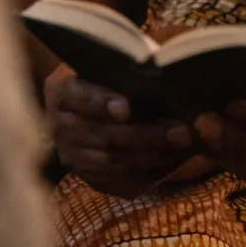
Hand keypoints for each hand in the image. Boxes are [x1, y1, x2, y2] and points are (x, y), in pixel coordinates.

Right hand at [44, 64, 197, 197]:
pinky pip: (121, 182)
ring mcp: (73, 156)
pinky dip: (151, 172)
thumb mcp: (109, 64)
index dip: (100, 102)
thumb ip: (126, 68)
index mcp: (60, 92)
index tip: (126, 108)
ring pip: (114, 162)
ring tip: (186, 145)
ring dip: (154, 155)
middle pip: (102, 134)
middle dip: (146, 134)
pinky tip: (177, 160)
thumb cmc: (108, 76)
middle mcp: (59, 127)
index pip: (75, 96)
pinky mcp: (90, 178)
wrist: (90, 107)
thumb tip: (160, 68)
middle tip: (181, 131)